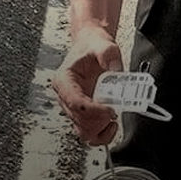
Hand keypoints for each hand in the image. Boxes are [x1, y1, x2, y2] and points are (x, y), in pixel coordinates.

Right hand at [51, 25, 125, 144]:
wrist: (92, 46)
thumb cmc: (92, 47)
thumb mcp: (103, 45)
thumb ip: (109, 55)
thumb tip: (116, 70)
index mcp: (64, 80)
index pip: (75, 103)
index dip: (94, 111)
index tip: (111, 110)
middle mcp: (66, 96)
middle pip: (79, 120)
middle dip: (100, 120)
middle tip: (116, 111)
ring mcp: (74, 107)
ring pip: (83, 131)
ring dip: (101, 129)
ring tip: (113, 117)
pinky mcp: (84, 113)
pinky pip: (89, 133)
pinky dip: (102, 134)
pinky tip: (111, 124)